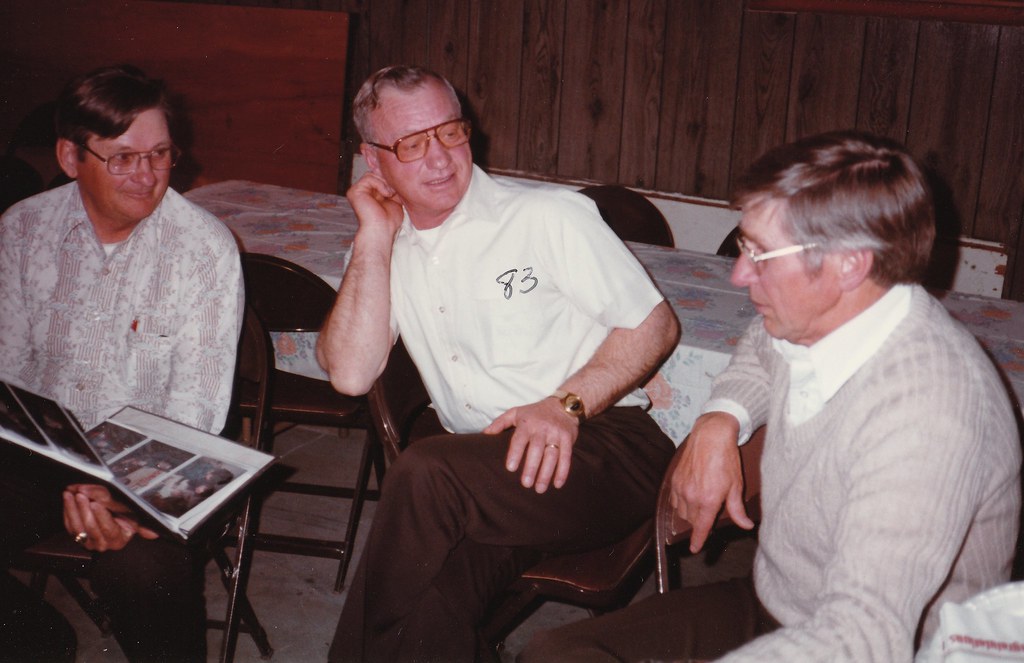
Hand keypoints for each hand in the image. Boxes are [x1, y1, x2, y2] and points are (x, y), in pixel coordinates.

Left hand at [62, 484, 159, 551]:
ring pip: (77, 525)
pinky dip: (67, 510)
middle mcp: (101, 543)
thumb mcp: (136, 519)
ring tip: (72, 493)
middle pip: (90, 526)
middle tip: (81, 494)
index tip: (96, 503)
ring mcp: (87, 541)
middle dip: (84, 509)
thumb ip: (144, 525)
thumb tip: (154, 534)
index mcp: (117, 540)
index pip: (108, 529)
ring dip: (73, 508)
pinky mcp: (75, 535)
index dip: (101, 516)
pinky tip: (67, 498)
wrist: (114, 524)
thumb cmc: (127, 520)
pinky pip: (68, 524)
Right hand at [346, 171, 404, 238]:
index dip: (388, 178)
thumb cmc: (389, 220)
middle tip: (394, 192)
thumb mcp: (394, 199)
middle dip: (387, 180)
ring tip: (390, 194)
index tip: (397, 187)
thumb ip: (391, 187)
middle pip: (375, 173)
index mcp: (370, 193)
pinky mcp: (354, 191)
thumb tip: (394, 174)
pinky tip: (385, 194)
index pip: (378, 176)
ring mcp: (357, 191)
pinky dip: (380, 184)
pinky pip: (368, 178)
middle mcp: (362, 191)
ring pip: (371, 174)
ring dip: (384, 182)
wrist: (383, 229)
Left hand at [485, 398, 578, 492]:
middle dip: (532, 467)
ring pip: (552, 455)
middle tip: (526, 484)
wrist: (563, 405)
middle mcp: (542, 428)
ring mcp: (556, 433)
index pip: (520, 439)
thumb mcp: (516, 412)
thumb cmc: (535, 412)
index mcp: (527, 423)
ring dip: (546, 473)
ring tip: (539, 489)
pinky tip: (557, 484)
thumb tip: (485, 434)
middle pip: (537, 449)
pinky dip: (563, 471)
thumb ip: (500, 423)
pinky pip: (566, 456)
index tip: (511, 468)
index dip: (515, 453)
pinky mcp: (568, 439)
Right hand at [670, 412, 753, 552]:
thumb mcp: (736, 485)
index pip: (701, 527)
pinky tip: (690, 496)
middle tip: (710, 513)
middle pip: (692, 521)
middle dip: (700, 522)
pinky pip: (674, 500)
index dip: (698, 541)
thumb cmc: (726, 459)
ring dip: (690, 513)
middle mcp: (691, 496)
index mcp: (708, 500)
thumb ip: (737, 509)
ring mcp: (680, 488)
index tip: (695, 549)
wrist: (710, 436)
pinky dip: (681, 503)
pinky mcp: (674, 480)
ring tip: (701, 504)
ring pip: (681, 512)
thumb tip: (745, 526)